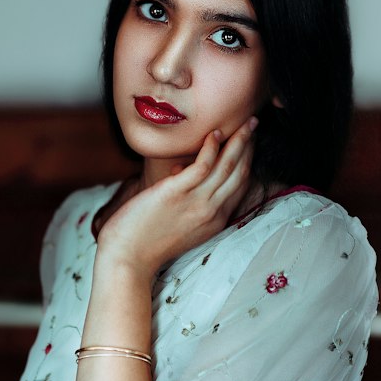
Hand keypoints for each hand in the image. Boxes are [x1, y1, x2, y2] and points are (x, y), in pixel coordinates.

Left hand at [95, 116, 257, 280]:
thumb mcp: (180, 224)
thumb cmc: (147, 241)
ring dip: (238, 141)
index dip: (248, 160)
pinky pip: (202, 166)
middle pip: (239, 173)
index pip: (240, 185)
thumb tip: (181, 173)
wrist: (127, 258)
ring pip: (227, 167)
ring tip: (244, 122)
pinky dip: (211, 148)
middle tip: (253, 122)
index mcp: (216, 220)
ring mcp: (196, 203)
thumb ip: (189, 201)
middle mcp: (212, 212)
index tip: (250, 140)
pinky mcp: (176, 193)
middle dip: (249, 145)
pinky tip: (214, 134)